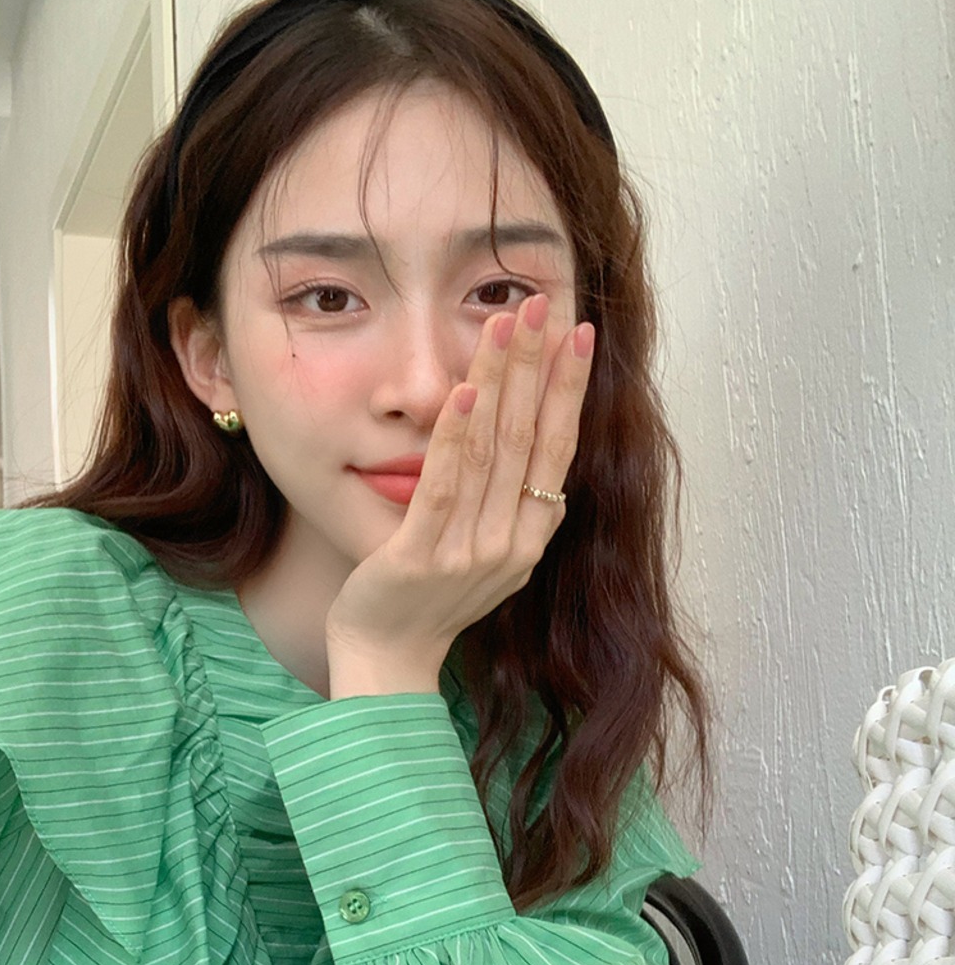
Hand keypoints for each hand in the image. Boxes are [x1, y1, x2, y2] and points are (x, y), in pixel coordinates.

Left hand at [325, 293, 593, 694]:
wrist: (387, 661)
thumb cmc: (429, 602)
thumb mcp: (484, 553)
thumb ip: (507, 504)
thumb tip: (527, 441)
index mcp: (528, 538)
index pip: (557, 448)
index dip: (569, 388)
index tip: (578, 333)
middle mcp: (509, 544)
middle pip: (529, 438)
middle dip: (537, 365)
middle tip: (541, 304)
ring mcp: (468, 552)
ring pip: (491, 452)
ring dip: (499, 382)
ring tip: (503, 325)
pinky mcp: (422, 557)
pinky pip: (444, 488)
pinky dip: (456, 438)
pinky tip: (463, 392)